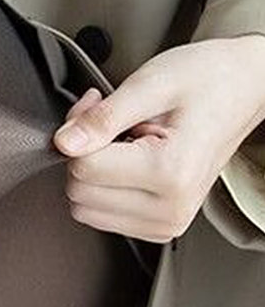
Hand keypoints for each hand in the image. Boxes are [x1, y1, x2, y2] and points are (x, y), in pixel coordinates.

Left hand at [52, 34, 264, 242]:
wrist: (243, 89)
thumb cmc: (207, 80)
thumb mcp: (150, 84)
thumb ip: (102, 117)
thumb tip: (63, 144)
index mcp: (171, 173)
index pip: (82, 168)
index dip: (78, 130)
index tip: (96, 106)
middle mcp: (170, 208)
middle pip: (80, 194)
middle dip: (83, 153)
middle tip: (112, 122)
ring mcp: (167, 222)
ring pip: (85, 210)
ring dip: (93, 173)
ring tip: (125, 140)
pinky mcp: (160, 227)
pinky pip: (102, 216)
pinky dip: (106, 187)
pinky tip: (130, 161)